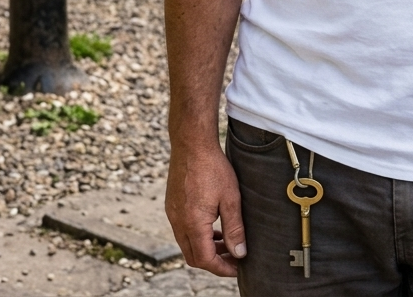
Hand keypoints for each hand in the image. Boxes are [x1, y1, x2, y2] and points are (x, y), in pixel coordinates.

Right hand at [166, 142, 246, 275]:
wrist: (191, 144)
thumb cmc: (213, 167)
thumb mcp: (230, 198)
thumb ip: (234, 228)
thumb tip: (240, 253)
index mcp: (193, 224)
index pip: (205, 260)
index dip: (222, 268)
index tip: (236, 268)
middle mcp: (178, 223)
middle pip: (193, 256)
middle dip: (213, 262)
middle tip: (233, 258)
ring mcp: (173, 214)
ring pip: (187, 244)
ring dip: (206, 248)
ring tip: (226, 242)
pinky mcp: (172, 205)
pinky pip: (183, 230)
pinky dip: (198, 235)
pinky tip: (212, 226)